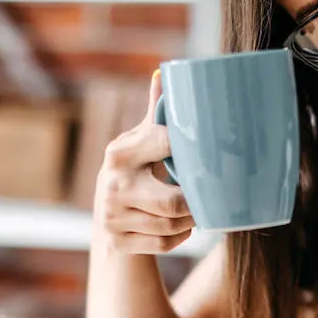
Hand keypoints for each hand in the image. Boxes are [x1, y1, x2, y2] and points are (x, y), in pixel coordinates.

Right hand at [93, 72, 195, 253]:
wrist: (106, 214)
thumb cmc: (134, 168)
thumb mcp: (139, 140)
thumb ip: (155, 113)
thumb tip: (164, 73)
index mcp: (120, 152)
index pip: (166, 145)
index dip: (191, 149)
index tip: (209, 152)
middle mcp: (113, 185)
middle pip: (172, 201)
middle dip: (196, 202)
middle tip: (211, 196)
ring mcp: (112, 217)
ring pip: (171, 225)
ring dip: (192, 219)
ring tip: (200, 209)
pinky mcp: (118, 241)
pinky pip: (164, 244)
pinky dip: (181, 237)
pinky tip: (184, 226)